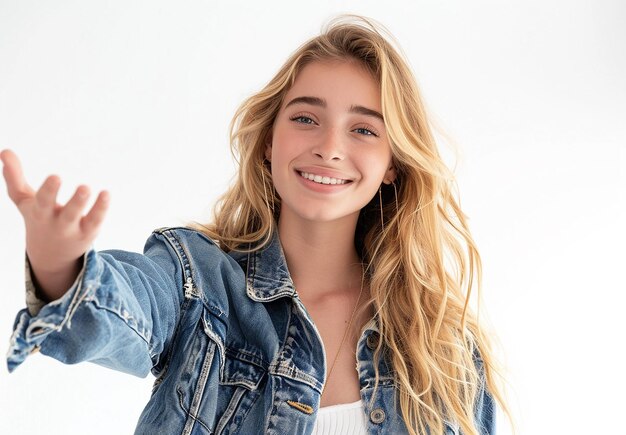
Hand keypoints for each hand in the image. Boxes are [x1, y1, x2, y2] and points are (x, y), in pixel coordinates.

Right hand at [1, 149, 109, 299]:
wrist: (50, 255)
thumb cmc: (37, 219)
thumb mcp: (24, 200)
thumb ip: (14, 177)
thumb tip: (4, 150)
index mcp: (40, 213)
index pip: (44, 203)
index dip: (50, 191)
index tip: (56, 176)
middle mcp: (58, 223)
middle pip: (67, 214)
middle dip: (75, 202)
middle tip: (84, 187)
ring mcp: (75, 229)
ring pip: (84, 218)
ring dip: (88, 205)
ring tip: (90, 188)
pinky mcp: (89, 231)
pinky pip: (96, 220)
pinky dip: (101, 208)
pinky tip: (106, 193)